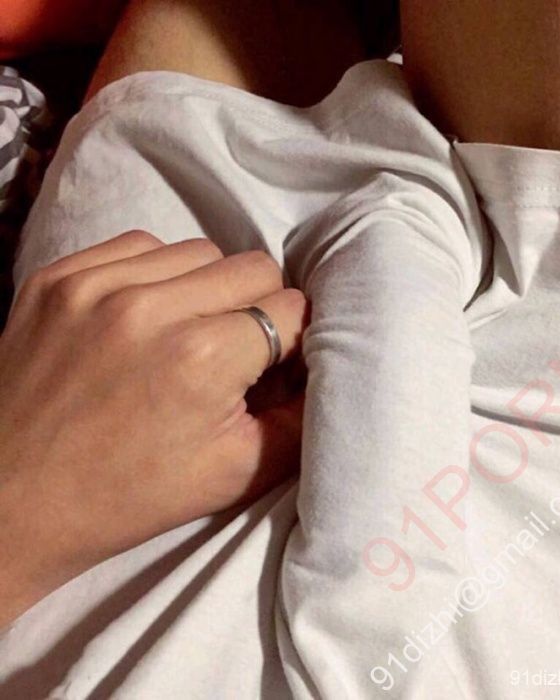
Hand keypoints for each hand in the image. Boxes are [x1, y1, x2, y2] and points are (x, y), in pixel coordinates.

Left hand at [0, 231, 306, 625]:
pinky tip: (147, 317)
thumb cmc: (128, 496)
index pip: (292, 310)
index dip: (294, 340)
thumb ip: (301, 419)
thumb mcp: (238, 474)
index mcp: (205, 358)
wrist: (12, 501)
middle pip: (254, 268)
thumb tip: (323, 372)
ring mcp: (98, 284)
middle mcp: (153, 307)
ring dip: (210, 288)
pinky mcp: (59, 276)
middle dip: (261, 307)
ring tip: (190, 331)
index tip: (275, 364)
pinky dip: (159, 275)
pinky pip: (141, 245)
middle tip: (239, 347)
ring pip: (201, 250)